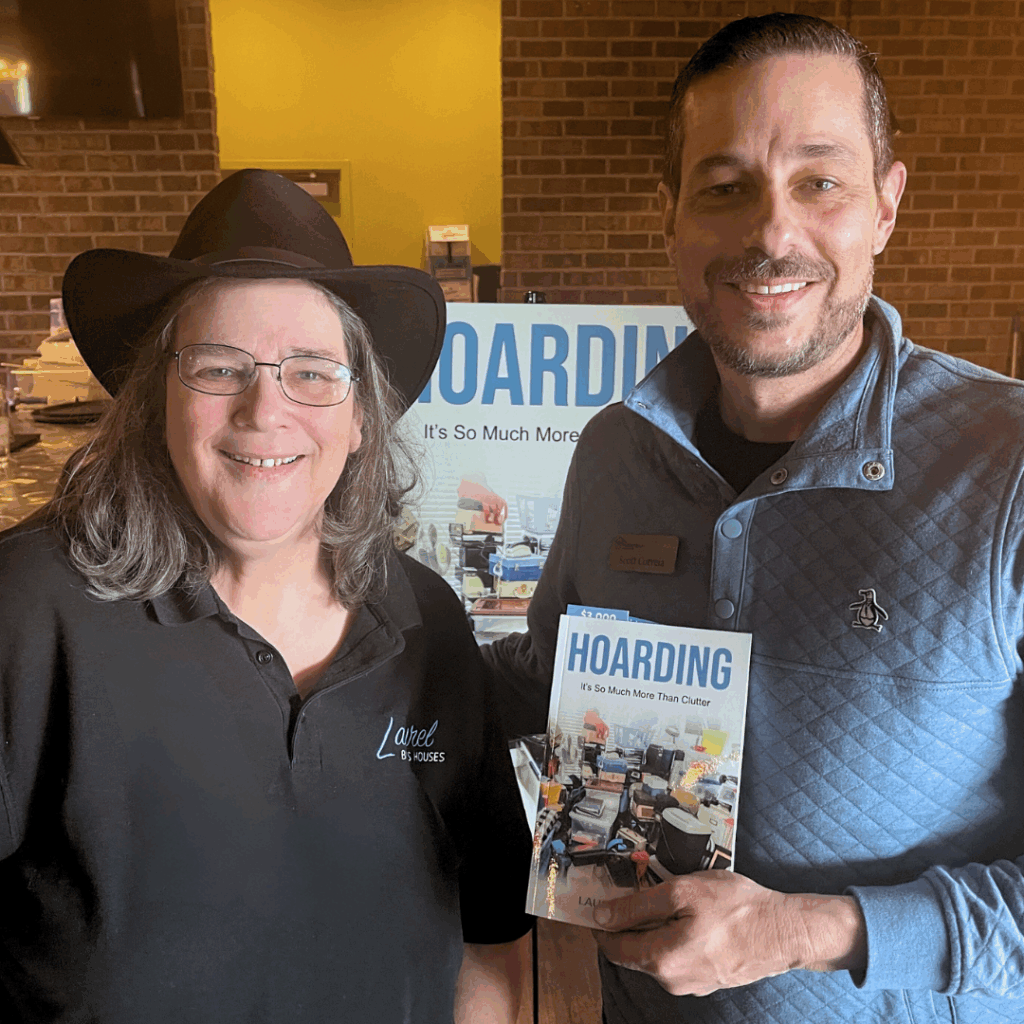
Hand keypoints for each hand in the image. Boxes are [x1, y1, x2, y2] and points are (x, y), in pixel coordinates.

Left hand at [593, 870, 865, 996]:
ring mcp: (691, 984)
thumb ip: (639, 905)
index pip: (613, 946)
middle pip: (634, 950)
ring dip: (653, 927)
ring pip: (656, 953)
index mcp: (661, 960)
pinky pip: (677, 957)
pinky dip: (673, 936)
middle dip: (629, 922)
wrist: (785, 932)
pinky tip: (689, 914)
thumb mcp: (683, 891)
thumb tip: (603, 915)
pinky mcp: (708, 980)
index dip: (602, 922)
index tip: (598, 899)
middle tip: (633, 888)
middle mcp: (672, 981)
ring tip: (666, 897)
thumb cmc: (736, 907)